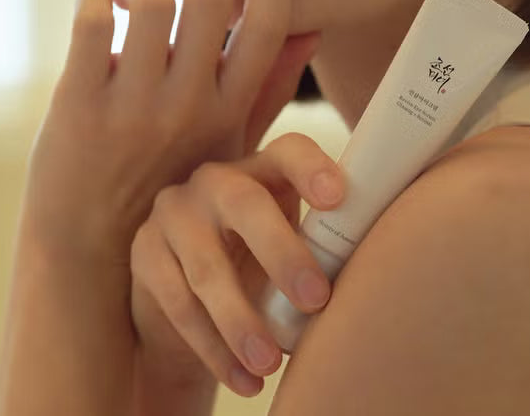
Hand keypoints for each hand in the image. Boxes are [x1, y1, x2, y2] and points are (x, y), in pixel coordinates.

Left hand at [19, 0, 319, 264]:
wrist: (90, 248)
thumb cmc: (168, 185)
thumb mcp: (229, 140)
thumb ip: (269, 85)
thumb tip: (313, 29)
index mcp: (231, 108)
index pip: (270, 24)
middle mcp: (191, 106)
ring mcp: (135, 107)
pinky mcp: (80, 107)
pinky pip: (91, 20)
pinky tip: (94, 11)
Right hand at [130, 132, 345, 397]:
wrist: (187, 291)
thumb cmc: (260, 262)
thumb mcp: (291, 242)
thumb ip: (324, 244)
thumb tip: (384, 275)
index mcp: (263, 169)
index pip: (289, 152)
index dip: (312, 168)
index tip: (338, 198)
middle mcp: (215, 181)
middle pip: (245, 203)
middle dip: (283, 252)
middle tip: (316, 302)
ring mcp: (174, 212)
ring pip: (206, 266)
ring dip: (241, 320)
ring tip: (271, 364)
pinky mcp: (145, 251)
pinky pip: (177, 302)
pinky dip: (212, 347)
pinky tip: (242, 377)